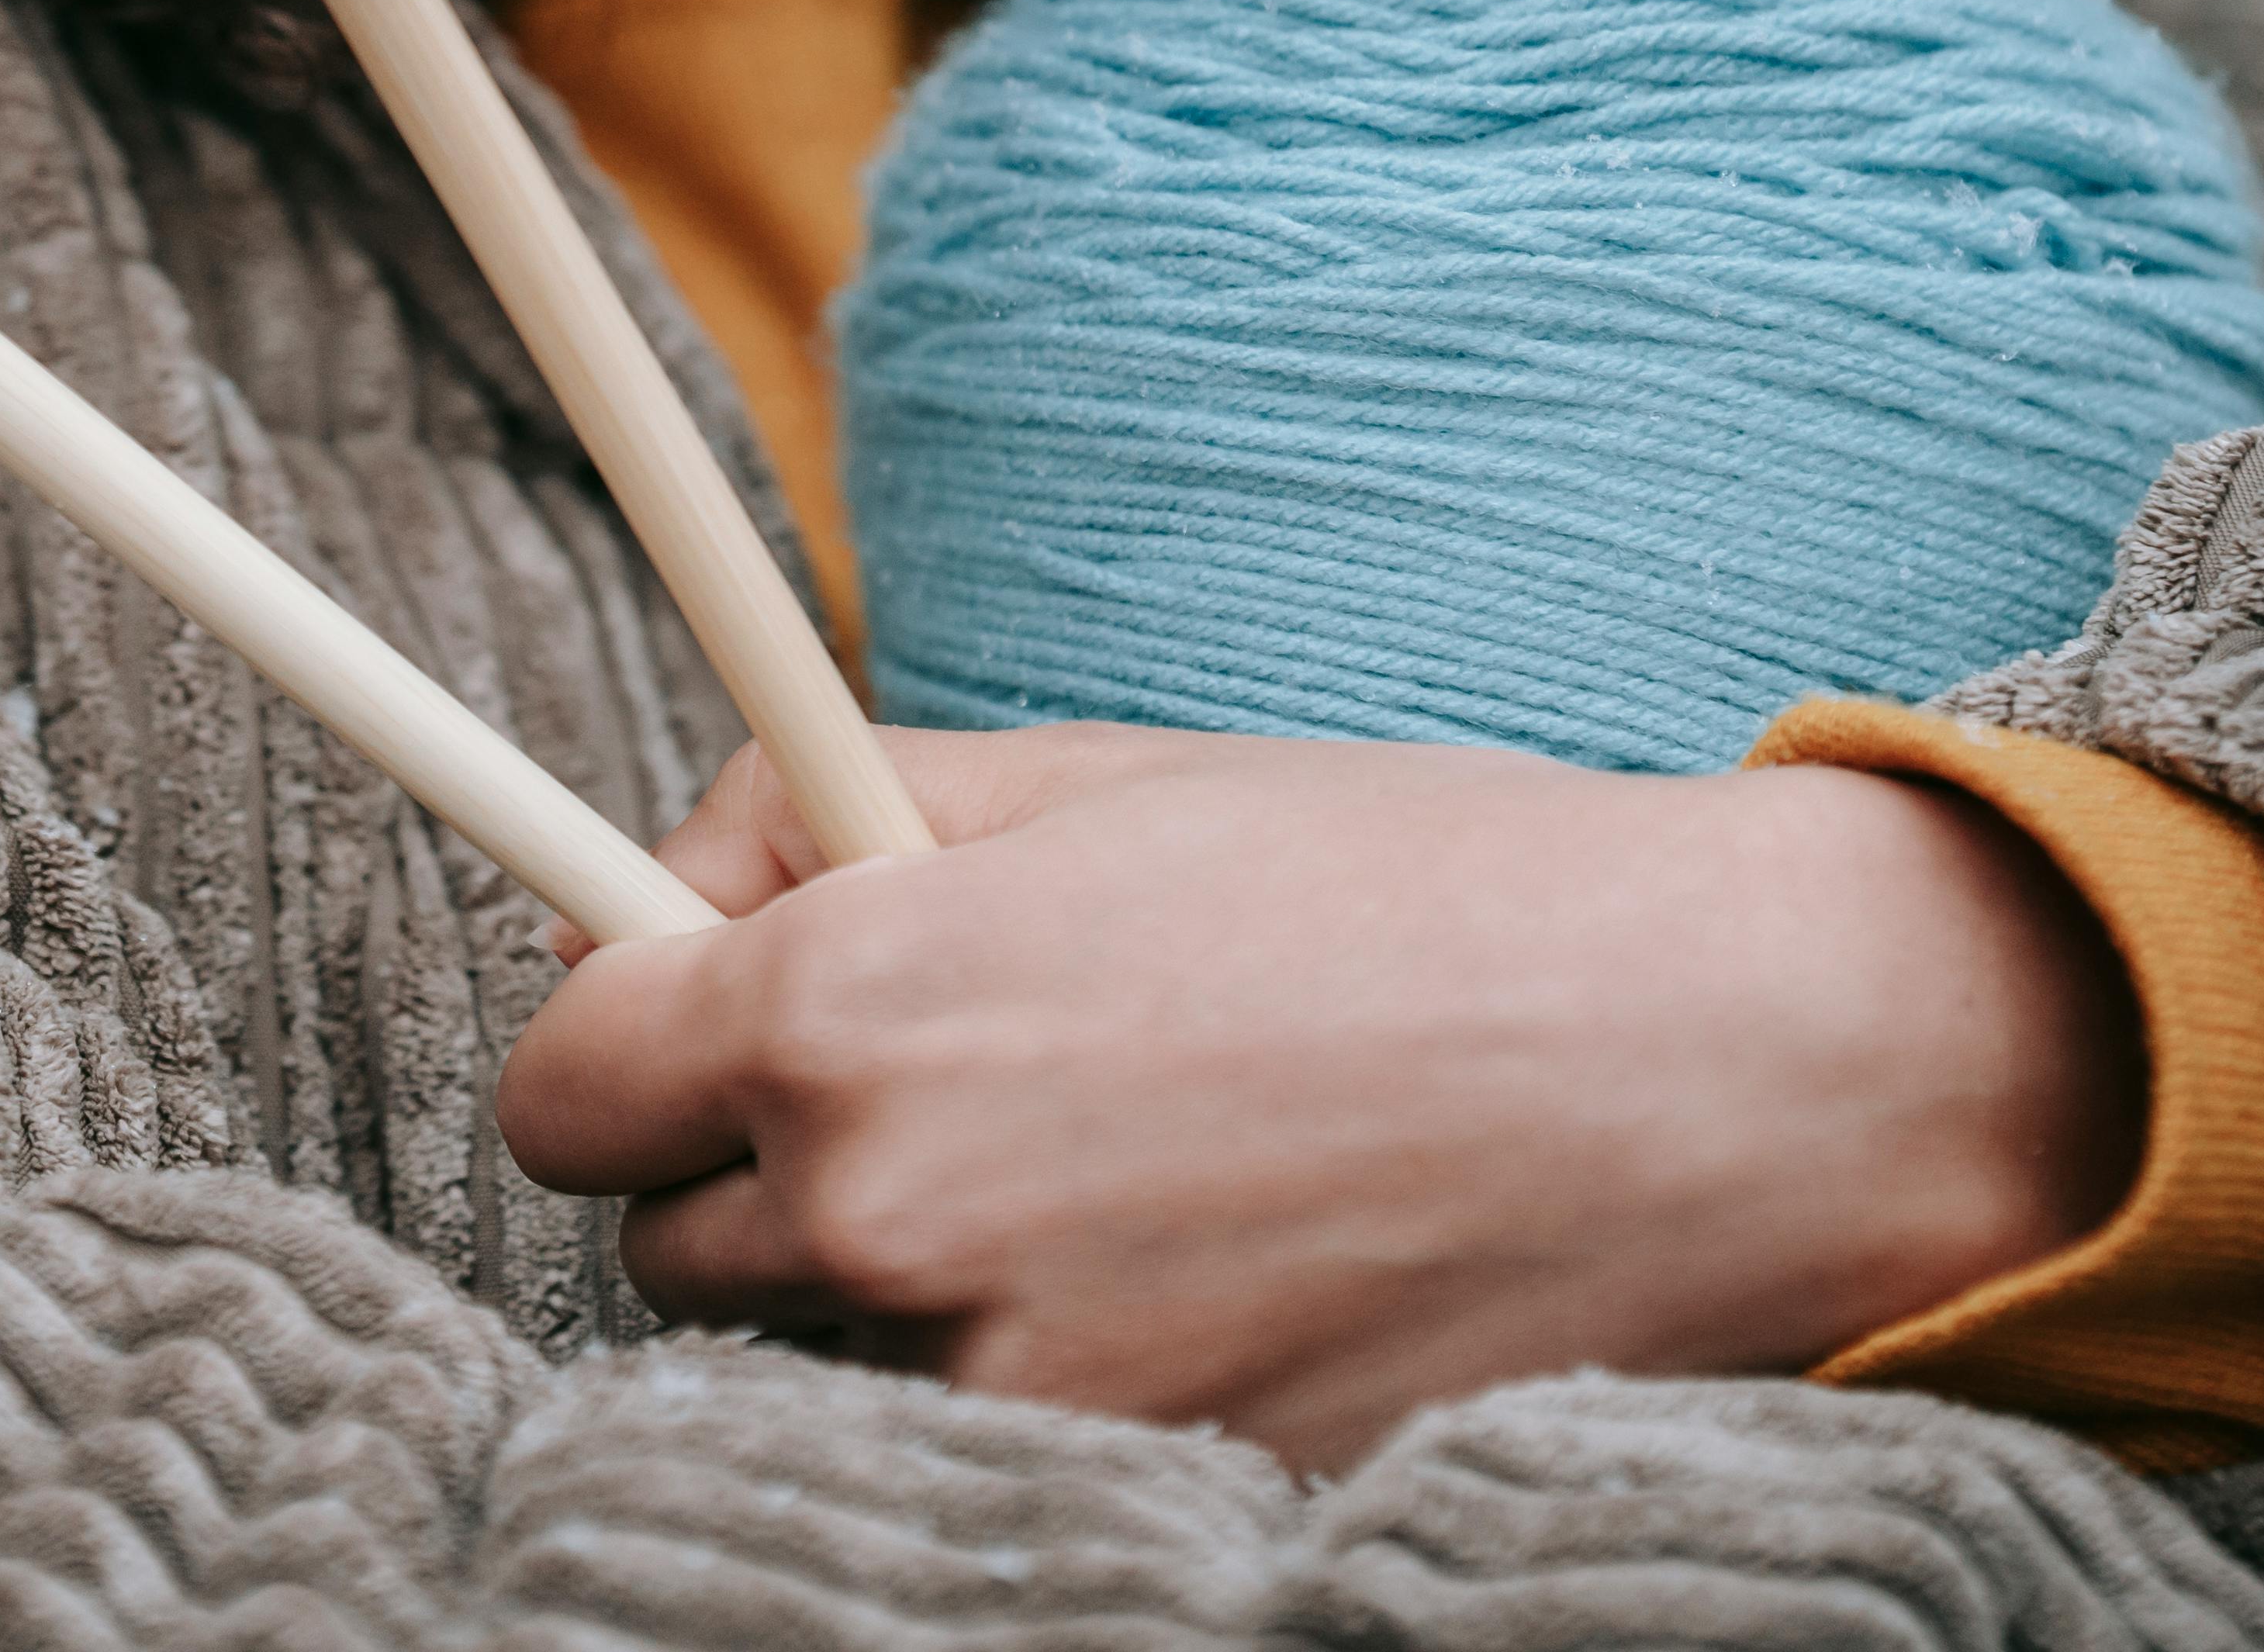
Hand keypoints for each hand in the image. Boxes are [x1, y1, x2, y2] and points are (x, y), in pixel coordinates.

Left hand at [499, 724, 2146, 1468]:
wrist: (1704, 1073)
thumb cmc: (1402, 886)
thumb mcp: (1084, 776)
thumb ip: (809, 816)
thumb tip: (636, 905)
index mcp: (854, 1006)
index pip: (559, 1093)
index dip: (615, 1051)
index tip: (684, 1032)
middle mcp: (891, 1211)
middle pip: (671, 1242)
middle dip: (764, 1166)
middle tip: (949, 1085)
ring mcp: (1006, 1380)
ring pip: (821, 1351)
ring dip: (895, 1280)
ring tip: (1102, 1171)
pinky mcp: (1126, 1488)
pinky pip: (972, 1439)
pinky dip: (1028, 1371)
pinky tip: (1184, 1269)